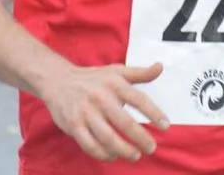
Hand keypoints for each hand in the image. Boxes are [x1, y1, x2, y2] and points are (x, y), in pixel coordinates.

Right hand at [43, 62, 169, 162]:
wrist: (58, 80)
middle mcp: (100, 97)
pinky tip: (113, 155)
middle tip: (151, 147)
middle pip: (124, 122)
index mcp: (114, 83)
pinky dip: (103, 154)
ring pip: (107, 137)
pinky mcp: (74, 125)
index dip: (154, 113)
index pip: (138, 99)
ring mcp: (86, 112)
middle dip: (141, 138)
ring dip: (124, 150)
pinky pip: (90, 145)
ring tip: (135, 155)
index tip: (165, 126)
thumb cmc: (92, 78)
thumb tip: (160, 67)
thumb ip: (140, 73)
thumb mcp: (116, 71)